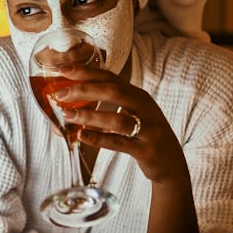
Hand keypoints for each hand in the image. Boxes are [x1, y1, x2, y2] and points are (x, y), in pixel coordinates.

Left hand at [55, 64, 187, 184]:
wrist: (171, 163)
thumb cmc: (144, 136)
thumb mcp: (129, 116)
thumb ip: (103, 111)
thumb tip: (68, 112)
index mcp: (137, 95)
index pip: (109, 77)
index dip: (85, 72)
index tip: (62, 68)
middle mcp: (144, 107)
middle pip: (113, 91)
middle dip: (84, 90)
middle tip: (60, 94)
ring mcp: (148, 128)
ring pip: (117, 119)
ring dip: (90, 116)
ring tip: (68, 116)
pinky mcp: (146, 150)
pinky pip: (120, 142)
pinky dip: (99, 138)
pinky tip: (82, 136)